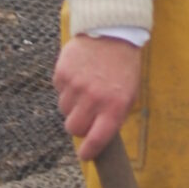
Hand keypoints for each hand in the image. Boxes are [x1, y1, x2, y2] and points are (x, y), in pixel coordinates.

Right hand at [53, 34, 142, 159]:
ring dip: (72, 104)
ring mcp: (76, 86)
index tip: (85, 155)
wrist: (112, 32)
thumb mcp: (129, 93)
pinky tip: (79, 74)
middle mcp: (94, 98)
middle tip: (86, 113)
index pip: (98, 139)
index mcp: (115, 106)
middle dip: (79, 125)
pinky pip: (59, 91)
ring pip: (64, 110)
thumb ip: (114, 116)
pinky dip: (66, 87)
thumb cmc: (123, 66)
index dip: (89, 151)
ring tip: (85, 87)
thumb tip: (98, 136)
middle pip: (74, 128)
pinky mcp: (62, 73)